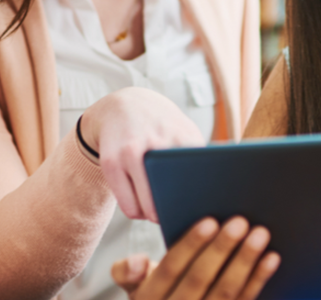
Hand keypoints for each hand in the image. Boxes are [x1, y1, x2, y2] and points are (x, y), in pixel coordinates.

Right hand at [81, 87, 204, 220]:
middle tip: (179, 216)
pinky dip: (137, 212)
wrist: (123, 103)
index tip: (202, 209)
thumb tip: (210, 194)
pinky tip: (141, 206)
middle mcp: (155, 142)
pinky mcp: (110, 162)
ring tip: (159, 212)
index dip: (200, 200)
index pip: (198, 179)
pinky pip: (128, 207)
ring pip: (146, 209)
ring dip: (154, 216)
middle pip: (171, 199)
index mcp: (181, 136)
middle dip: (176, 212)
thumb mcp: (185, 129)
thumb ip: (200, 155)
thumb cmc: (161, 124)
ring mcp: (130, 152)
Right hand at [112, 217, 279, 299]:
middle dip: (221, 250)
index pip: (168, 270)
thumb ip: (128, 272)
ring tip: (260, 233)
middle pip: (199, 280)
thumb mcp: (134, 289)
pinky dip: (259, 281)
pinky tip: (271, 258)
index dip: (189, 246)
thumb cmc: (157, 298)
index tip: (209, 221)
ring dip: (245, 262)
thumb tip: (137, 261)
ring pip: (226, 294)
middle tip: (240, 221)